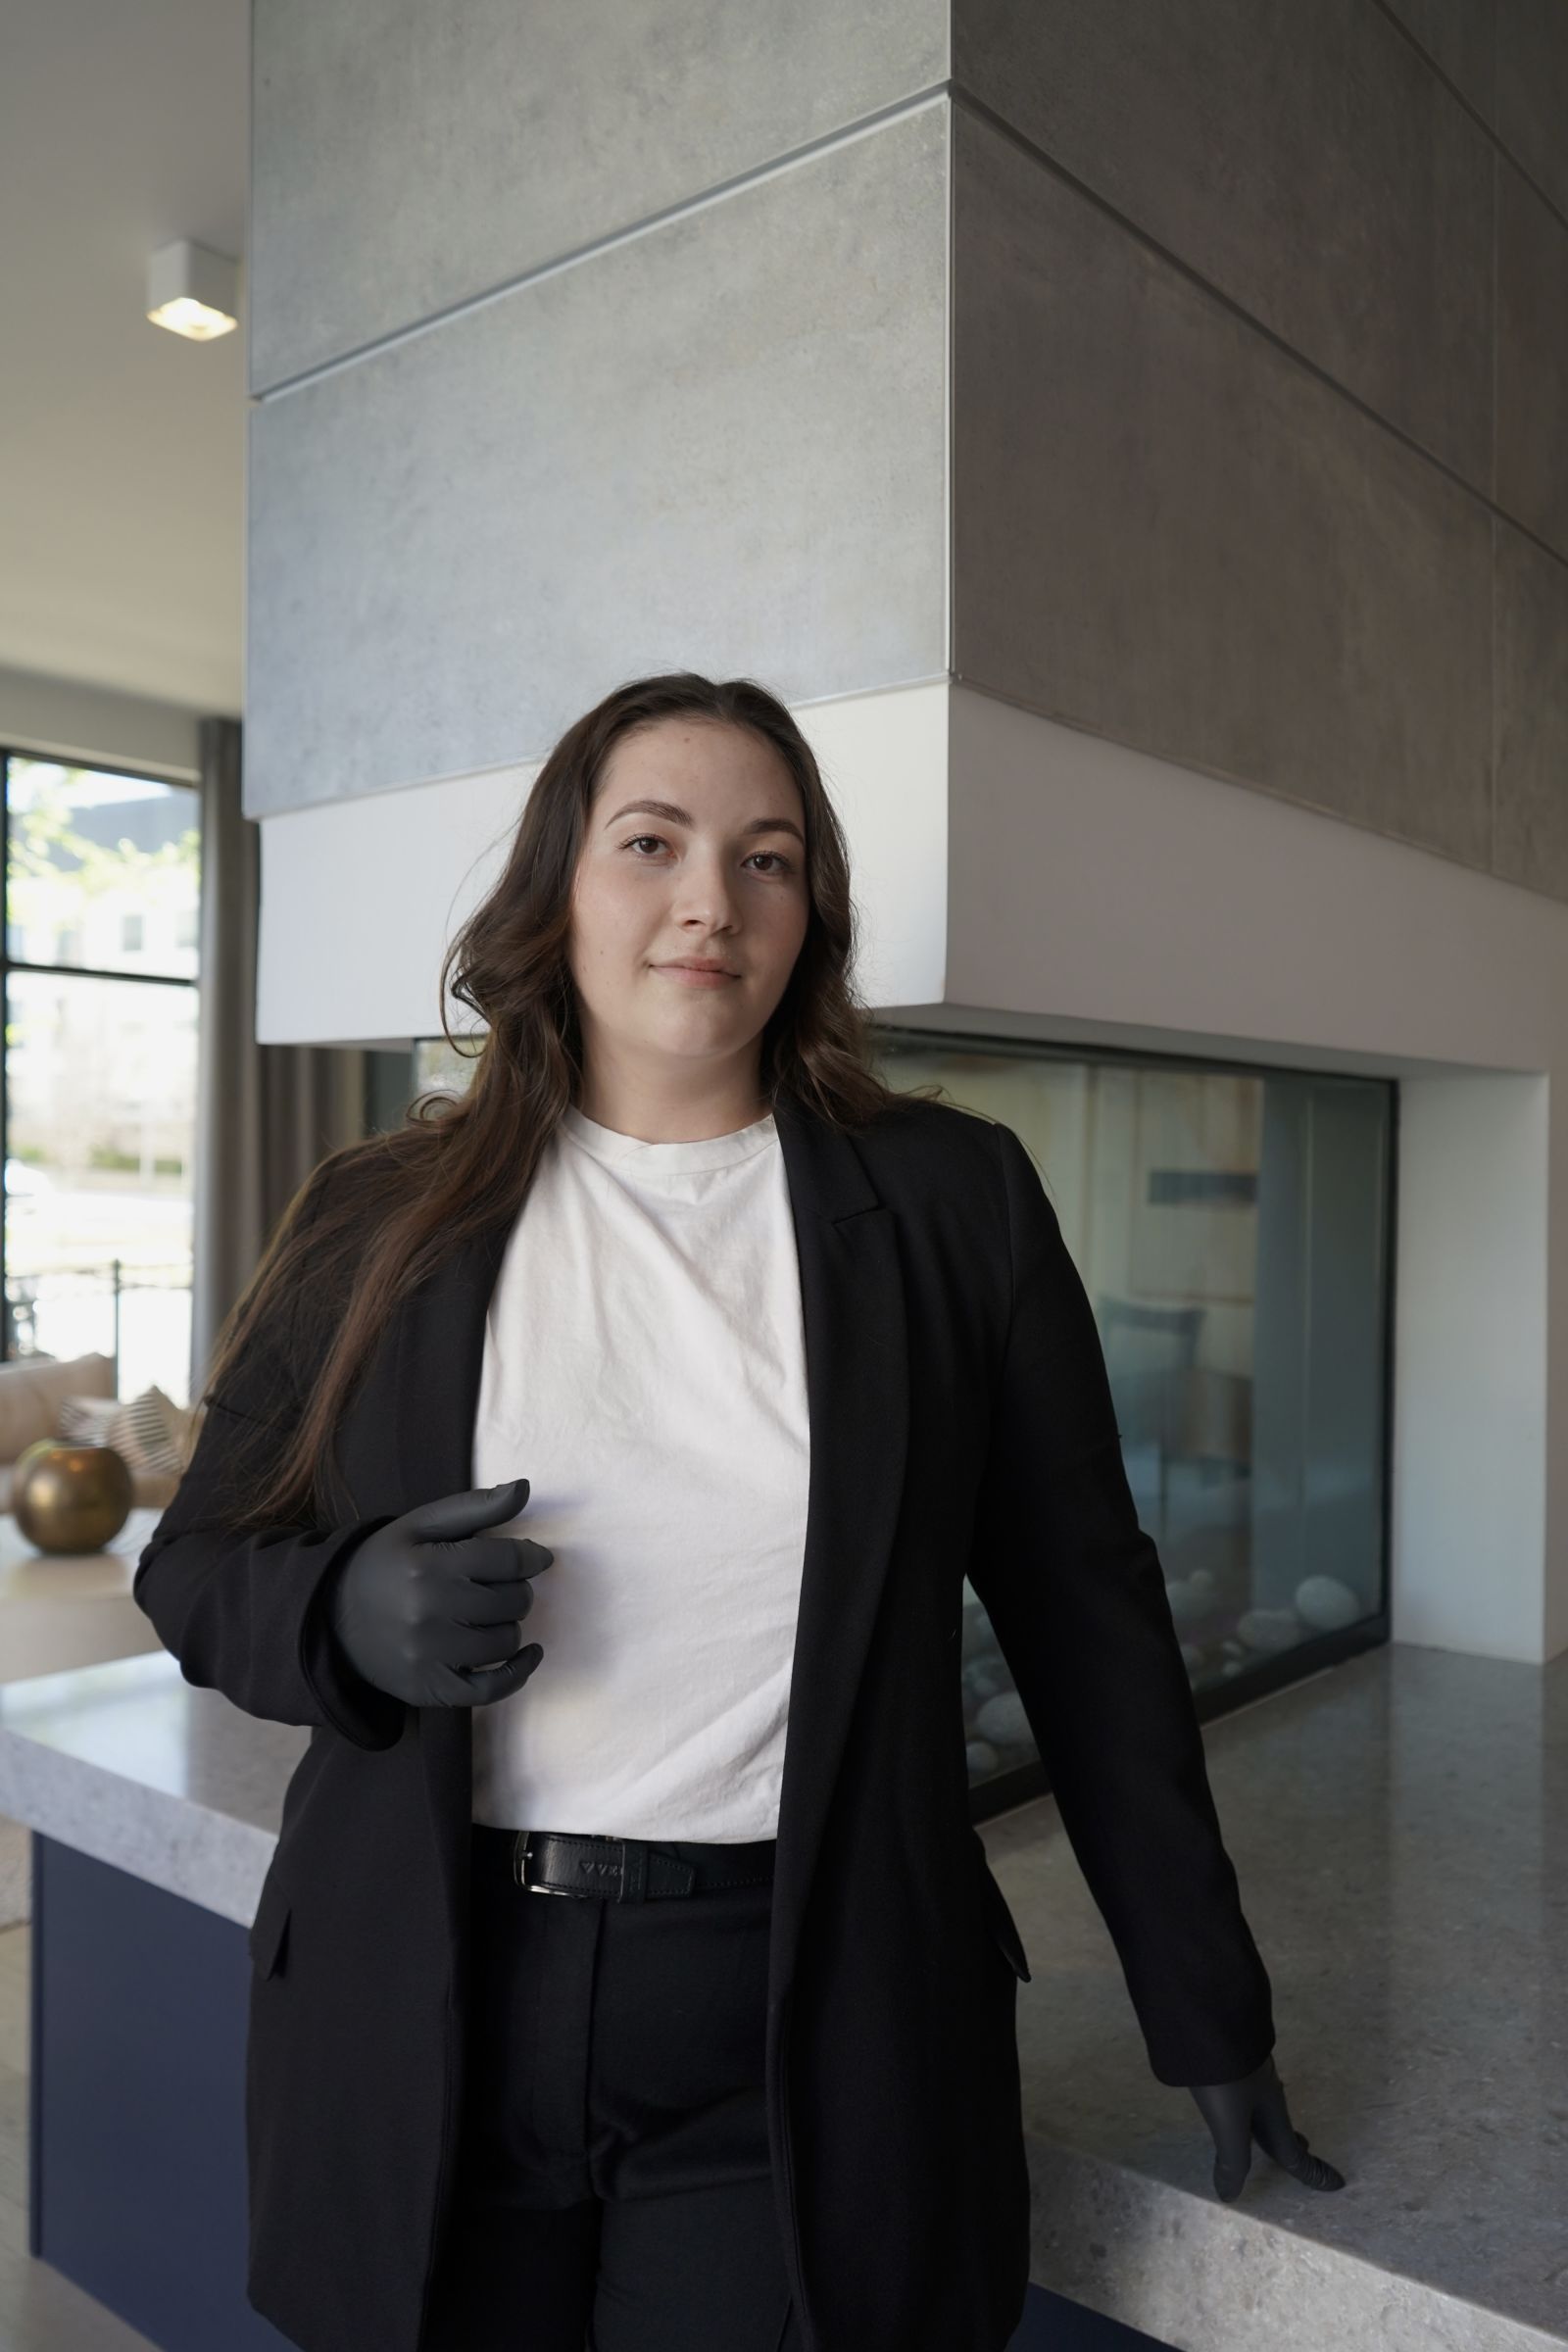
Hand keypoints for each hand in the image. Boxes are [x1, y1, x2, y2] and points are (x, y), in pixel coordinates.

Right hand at [325, 1477, 552, 1709]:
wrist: (331, 1615)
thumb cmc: (386, 1563)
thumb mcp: (421, 1524)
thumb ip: (475, 1506)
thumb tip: (523, 1487)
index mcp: (429, 1564)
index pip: (509, 1560)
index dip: (532, 1557)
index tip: (536, 1558)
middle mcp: (429, 1612)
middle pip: (513, 1601)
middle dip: (517, 1590)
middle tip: (500, 1586)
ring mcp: (429, 1655)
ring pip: (507, 1641)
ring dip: (511, 1625)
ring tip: (493, 1615)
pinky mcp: (429, 1688)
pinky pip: (492, 1689)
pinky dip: (518, 1672)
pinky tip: (527, 1654)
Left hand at [1187, 2054, 1344, 2200]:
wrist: (1210, 2015)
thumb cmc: (1225, 2076)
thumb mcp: (1229, 2122)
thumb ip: (1232, 2159)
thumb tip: (1231, 2195)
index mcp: (1272, 2111)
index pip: (1294, 2152)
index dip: (1313, 2173)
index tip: (1337, 2184)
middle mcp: (1265, 2091)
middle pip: (1280, 2125)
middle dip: (1291, 2142)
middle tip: (1303, 2148)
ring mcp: (1249, 2071)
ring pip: (1263, 2105)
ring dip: (1269, 2121)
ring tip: (1266, 2129)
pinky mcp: (1231, 2056)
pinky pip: (1247, 2088)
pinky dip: (1250, 2103)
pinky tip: (1238, 2095)